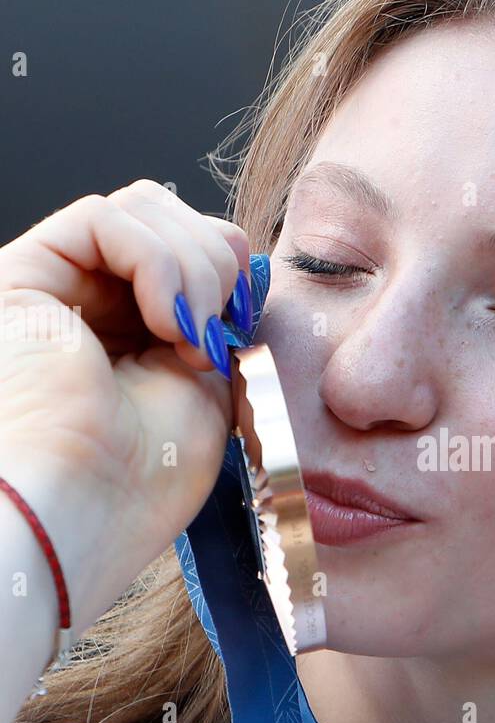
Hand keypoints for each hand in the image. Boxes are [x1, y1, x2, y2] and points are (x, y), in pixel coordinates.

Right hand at [0, 179, 252, 640]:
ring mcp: (56, 287)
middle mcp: (90, 303)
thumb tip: (245, 266)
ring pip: (144, 209)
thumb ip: (219, 320)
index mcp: (134, 333)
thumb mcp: (209, 387)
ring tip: (186, 339)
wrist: (84, 514)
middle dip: (216, 264)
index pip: (195, 250)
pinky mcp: (23, 275)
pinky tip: (161, 321)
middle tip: (214, 339)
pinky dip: (155, 260)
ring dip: (193, 267)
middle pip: (172, 217)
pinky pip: (104, 216)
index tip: (240, 333)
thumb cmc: (143, 479)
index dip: (231, 272)